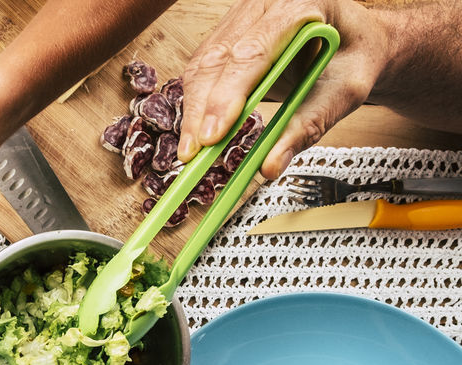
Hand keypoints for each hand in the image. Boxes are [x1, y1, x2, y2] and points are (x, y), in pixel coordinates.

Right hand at [176, 0, 390, 178]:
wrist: (358, 40)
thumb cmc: (355, 58)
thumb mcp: (345, 93)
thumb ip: (308, 127)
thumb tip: (270, 165)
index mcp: (300, 6)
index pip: (252, 53)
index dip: (227, 97)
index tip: (213, 136)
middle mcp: (265, 4)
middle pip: (218, 58)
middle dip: (201, 110)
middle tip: (194, 153)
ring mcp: (242, 16)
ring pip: (202, 63)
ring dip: (192, 110)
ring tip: (190, 150)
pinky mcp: (228, 34)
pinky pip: (202, 68)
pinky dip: (196, 103)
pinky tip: (195, 130)